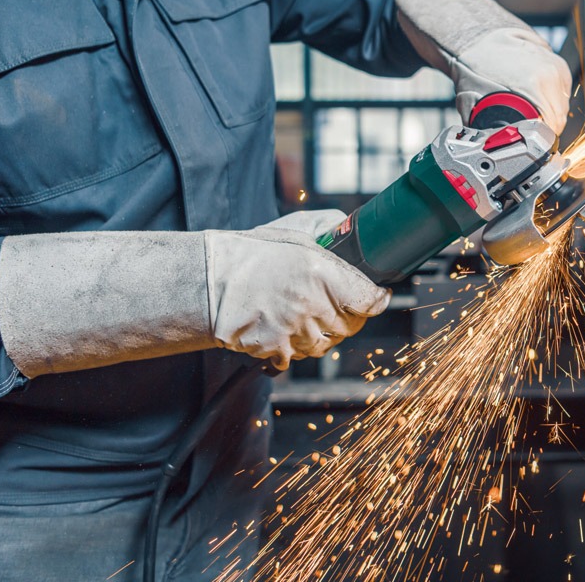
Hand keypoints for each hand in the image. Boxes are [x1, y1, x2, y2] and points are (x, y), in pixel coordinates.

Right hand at [205, 210, 389, 369]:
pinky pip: (296, 357)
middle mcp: (312, 304)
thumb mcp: (295, 229)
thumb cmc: (250, 253)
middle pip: (351, 325)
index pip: (369, 300)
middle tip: (338, 305)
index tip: (377, 297)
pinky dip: (294, 348)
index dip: (376, 300)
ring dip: (322, 333)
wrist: (207, 281)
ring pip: (326, 344)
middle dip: (350, 316)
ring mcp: (294, 331)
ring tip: (305, 315)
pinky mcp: (275, 349)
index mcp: (322, 273)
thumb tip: (351, 228)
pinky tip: (284, 328)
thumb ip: (329, 227)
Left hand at [395, 0, 573, 135]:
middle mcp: (549, 75)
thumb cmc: (474, 70)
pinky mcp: (558, 64)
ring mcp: (556, 67)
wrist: (478, 39)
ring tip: (525, 107)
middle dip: (542, 128)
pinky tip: (531, 94)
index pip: (550, 128)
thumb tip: (493, 153)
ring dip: (548, 114)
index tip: (528, 143)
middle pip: (558, 119)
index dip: (539, 141)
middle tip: (522, 126)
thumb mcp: (474, 106)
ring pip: (561, 107)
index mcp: (533, 87)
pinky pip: (562, 93)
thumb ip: (488, 131)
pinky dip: (551, 99)